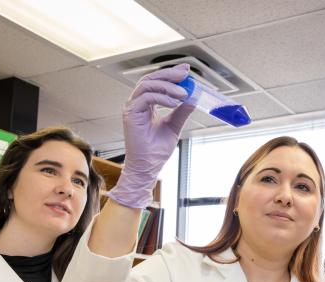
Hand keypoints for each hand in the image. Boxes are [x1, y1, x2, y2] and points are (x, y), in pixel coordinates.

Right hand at [107, 64, 194, 208]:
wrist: (148, 166)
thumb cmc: (156, 151)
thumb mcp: (174, 126)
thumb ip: (182, 111)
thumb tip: (193, 98)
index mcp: (146, 104)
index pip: (157, 82)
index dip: (171, 74)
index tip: (186, 71)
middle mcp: (137, 103)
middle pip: (151, 78)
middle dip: (170, 74)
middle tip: (185, 74)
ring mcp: (132, 107)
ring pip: (148, 85)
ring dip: (168, 86)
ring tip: (183, 93)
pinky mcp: (131, 114)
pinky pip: (146, 97)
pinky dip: (162, 97)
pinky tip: (174, 103)